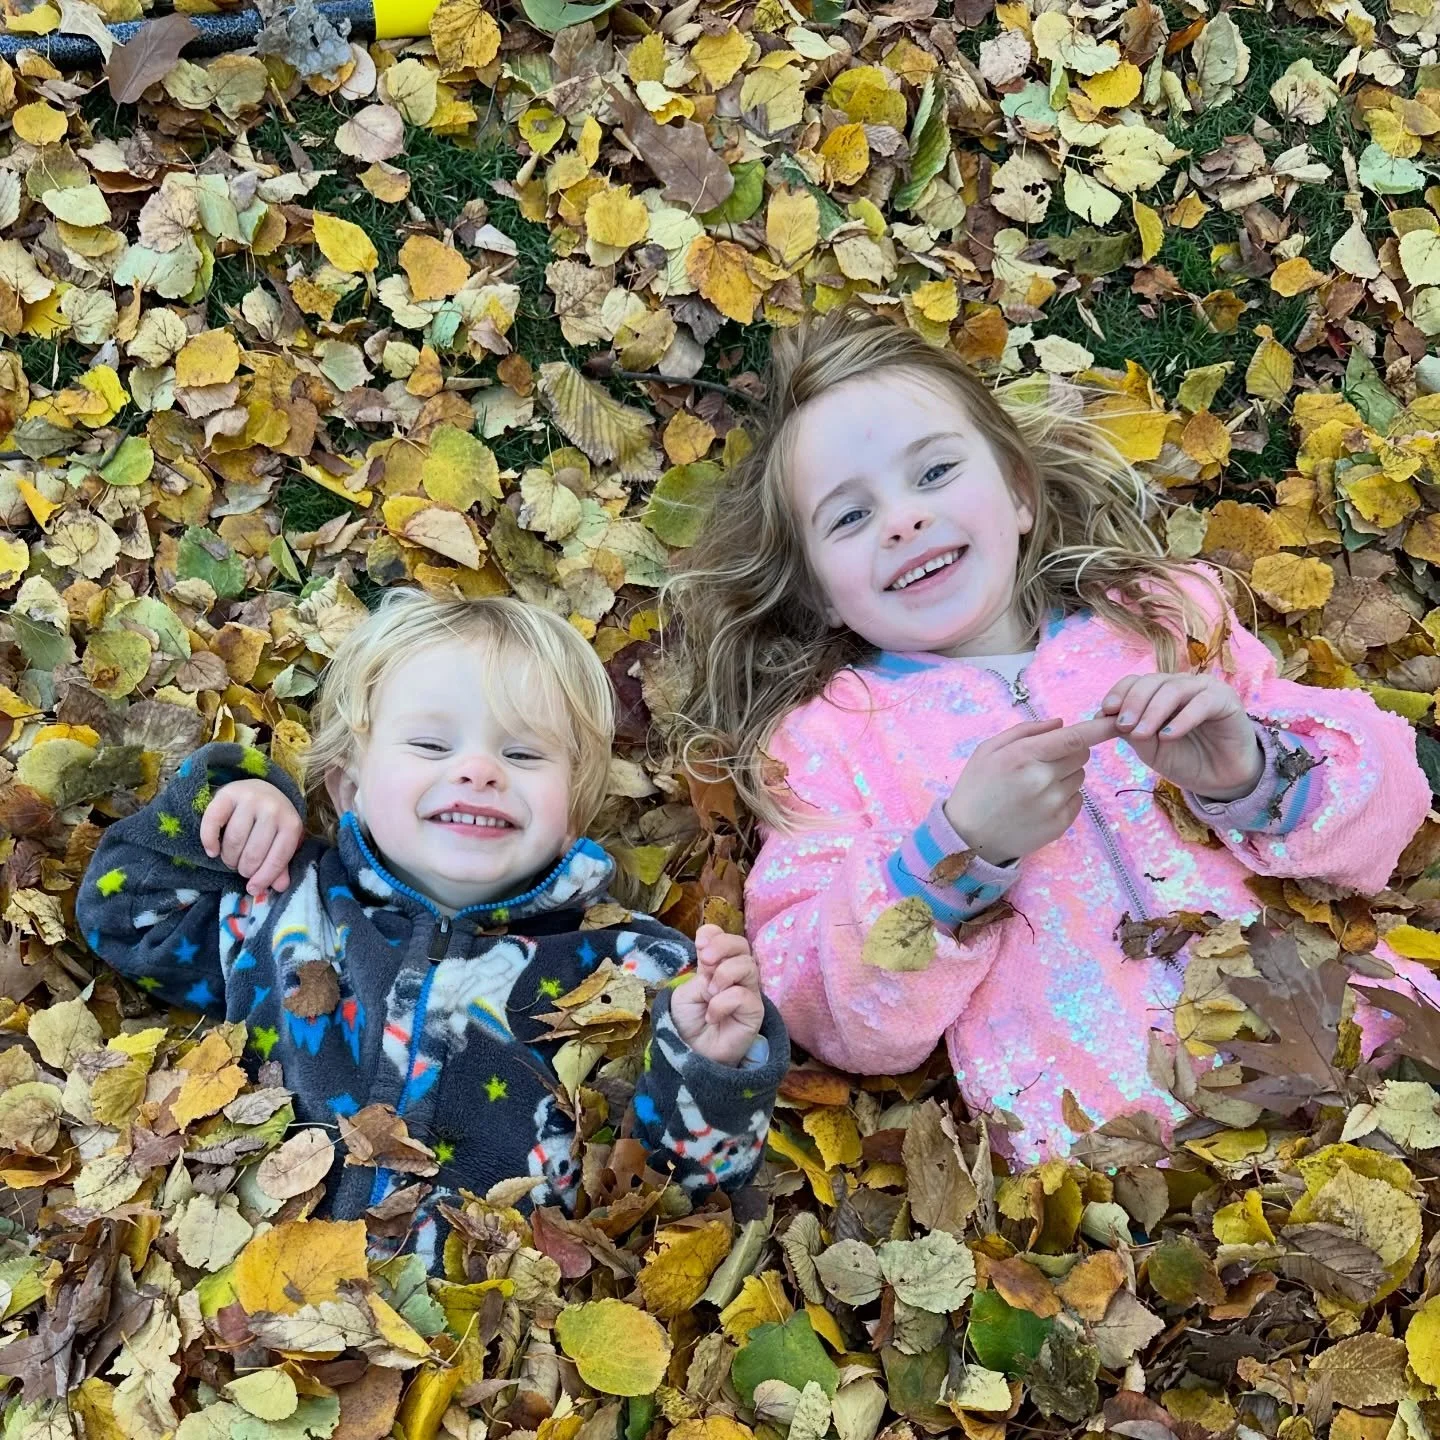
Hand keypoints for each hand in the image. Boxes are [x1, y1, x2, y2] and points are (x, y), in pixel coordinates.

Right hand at [199, 780, 304, 896]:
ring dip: (229, 858)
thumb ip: (280, 864)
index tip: (253, 888)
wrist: (260, 790)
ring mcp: (250, 799)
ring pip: (234, 841)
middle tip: (241, 869)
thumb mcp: (281, 841)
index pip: (278, 858)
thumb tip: (280, 887)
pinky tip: (213, 850)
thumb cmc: (271, 822)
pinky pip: (213, 822)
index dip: (264, 877)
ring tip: (231, 859)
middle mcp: (272, 809)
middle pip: (253, 852)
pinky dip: (209, 841)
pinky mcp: (227, 794)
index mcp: (291, 823)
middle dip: (245, 869)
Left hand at [669, 925, 765, 1067]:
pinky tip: (712, 1016)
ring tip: (709, 994)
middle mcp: (735, 974)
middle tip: (705, 959)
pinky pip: (743, 995)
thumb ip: (702, 973)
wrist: (692, 1052)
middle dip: (723, 945)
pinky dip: (723, 1003)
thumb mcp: (686, 991)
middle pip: (741, 944)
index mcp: (716, 965)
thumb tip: (715, 961)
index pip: (723, 937)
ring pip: (747, 965)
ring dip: (724, 974)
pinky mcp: (755, 1011)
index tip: (700, 943)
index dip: (714, 934)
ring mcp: (748, 991)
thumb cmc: (688, 1022)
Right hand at [943, 716, 1117, 864]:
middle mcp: (1042, 779)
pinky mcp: (1060, 824)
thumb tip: (1060, 723)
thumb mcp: (988, 750)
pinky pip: (1077, 799)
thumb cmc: (976, 788)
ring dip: (1065, 775)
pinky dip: (1064, 796)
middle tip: (1044, 761)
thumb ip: (1024, 731)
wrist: (968, 838)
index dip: (1099, 728)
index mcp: (1023, 756)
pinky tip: (1039, 802)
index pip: (1073, 737)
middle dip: (1070, 751)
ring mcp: (1053, 803)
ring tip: (1036, 786)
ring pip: (1080, 776)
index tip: (1115, 722)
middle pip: (1082, 754)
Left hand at [1102, 673, 1262, 798]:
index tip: (1106, 712)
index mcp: (1160, 692)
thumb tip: (1105, 717)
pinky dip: (1182, 719)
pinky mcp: (1225, 700)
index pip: (1135, 681)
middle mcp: (1181, 685)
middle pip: (1152, 681)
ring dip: (1153, 711)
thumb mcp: (1150, 748)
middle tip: (1124, 726)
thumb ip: (1130, 731)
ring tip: (1142, 734)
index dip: (1119, 693)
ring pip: (1173, 689)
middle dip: (1133, 703)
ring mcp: (1204, 689)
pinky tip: (1168, 736)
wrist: (1220, 780)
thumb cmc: (1184, 760)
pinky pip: (1201, 703)